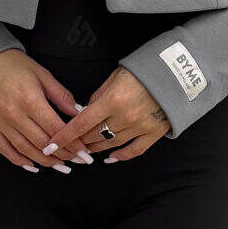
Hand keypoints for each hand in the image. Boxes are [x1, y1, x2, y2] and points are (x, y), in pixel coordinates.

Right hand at [0, 50, 91, 172]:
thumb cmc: (11, 65)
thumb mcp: (41, 74)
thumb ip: (60, 95)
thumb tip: (78, 112)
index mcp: (30, 100)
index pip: (56, 129)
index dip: (72, 143)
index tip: (83, 151)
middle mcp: (14, 115)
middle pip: (43, 144)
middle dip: (63, 155)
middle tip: (77, 161)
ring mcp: (1, 124)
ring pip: (26, 151)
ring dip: (45, 161)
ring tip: (60, 166)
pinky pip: (6, 151)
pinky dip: (20, 161)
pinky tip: (33, 165)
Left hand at [37, 65, 169, 163]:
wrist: (177, 72)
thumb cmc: (143, 70)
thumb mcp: (115, 77)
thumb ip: (98, 97)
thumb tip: (84, 113)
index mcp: (112, 100)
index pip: (81, 124)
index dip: (64, 136)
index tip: (50, 146)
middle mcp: (125, 117)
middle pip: (94, 136)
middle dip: (79, 141)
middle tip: (70, 143)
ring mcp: (141, 127)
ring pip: (111, 144)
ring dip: (96, 147)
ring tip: (87, 148)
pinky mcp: (154, 132)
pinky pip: (134, 150)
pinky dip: (120, 156)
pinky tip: (110, 158)